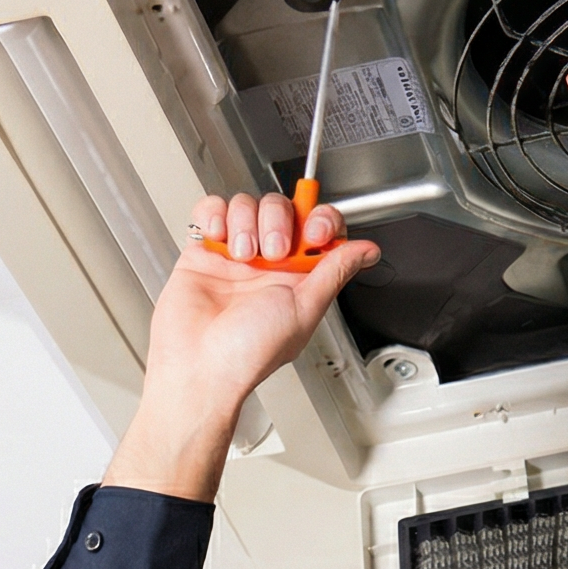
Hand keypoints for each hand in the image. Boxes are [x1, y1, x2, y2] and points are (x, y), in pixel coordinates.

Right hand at [103, 192, 378, 500]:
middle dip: (278, 222)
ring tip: (241, 255)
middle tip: (271, 253)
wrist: (201, 364)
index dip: (319, 219)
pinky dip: (215, 214)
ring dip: (245, 222)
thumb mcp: (305, 310)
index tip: (313, 233)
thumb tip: (366, 251)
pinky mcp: (205, 250)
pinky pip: (212, 209)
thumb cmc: (250, 353)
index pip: (318, 227)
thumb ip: (335, 272)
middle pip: (282, 208)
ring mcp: (237, 255)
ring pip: (247, 204)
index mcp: (299, 278)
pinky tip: (219, 238)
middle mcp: (269, 264)